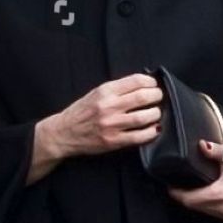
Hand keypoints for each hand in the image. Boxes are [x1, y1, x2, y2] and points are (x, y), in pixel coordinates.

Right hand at [30, 74, 161, 181]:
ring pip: (144, 117)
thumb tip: (143, 85)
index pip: (136, 81)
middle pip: (143, 97)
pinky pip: (139, 136)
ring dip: (156, 114)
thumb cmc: (81, 112)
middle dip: (157, 96)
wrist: (64, 132)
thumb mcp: (96, 93)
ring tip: (155, 113)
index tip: (154, 85)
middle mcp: (109, 106)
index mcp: (105, 91)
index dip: (151, 82)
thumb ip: (117, 89)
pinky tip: (153, 129)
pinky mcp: (113, 141)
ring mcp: (111, 124)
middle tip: (159, 98)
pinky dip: (151, 132)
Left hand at [168, 138, 222, 222]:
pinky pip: (215, 213)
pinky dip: (207, 205)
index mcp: (222, 194)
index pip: (190, 200)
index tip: (169, 186)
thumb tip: (199, 146)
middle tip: (176, 186)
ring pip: (204, 211)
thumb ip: (212, 151)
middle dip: (184, 197)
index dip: (177, 194)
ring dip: (195, 202)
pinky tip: (204, 194)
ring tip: (188, 189)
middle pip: (195, 207)